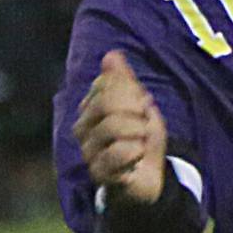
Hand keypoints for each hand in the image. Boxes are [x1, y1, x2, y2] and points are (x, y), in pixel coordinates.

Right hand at [73, 51, 166, 206]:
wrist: (149, 177)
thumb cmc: (142, 137)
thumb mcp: (140, 105)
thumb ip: (125, 81)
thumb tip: (111, 55)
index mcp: (90, 108)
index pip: (106, 84)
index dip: (131, 91)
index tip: (142, 104)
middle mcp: (83, 130)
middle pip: (107, 104)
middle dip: (135, 110)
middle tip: (143, 122)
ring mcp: (88, 152)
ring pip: (113, 128)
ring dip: (139, 132)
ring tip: (141, 141)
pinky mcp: (98, 174)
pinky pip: (118, 153)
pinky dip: (136, 152)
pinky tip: (137, 157)